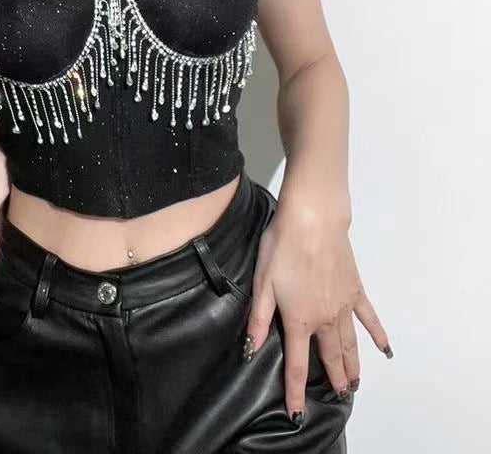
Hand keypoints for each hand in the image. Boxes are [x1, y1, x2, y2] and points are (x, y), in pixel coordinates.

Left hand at [243, 190, 391, 422]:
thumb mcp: (261, 283)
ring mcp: (344, 305)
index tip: (297, 414)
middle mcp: (325, 319)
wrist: (313, 220)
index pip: (297, 365)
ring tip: (355, 383)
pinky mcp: (355, 289)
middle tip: (340, 398)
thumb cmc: (281, 247)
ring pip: (350, 343)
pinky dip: (377, 335)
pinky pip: (369, 318)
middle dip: (334, 380)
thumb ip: (257, 319)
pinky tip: (385, 350)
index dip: (296, 392)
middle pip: (331, 357)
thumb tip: (250, 350)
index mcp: (299, 320)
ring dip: (353, 365)